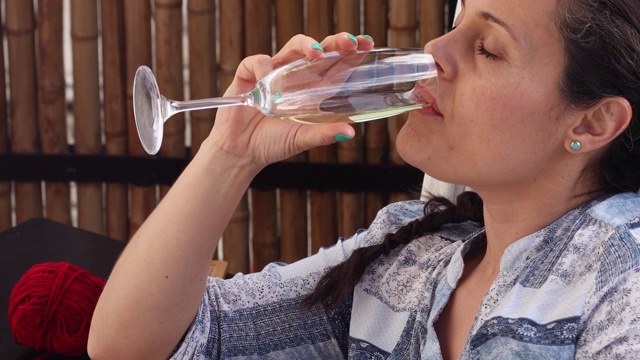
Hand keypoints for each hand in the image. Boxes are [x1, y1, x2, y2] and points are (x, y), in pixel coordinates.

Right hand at [206, 33, 374, 168]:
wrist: (241, 152)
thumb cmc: (274, 144)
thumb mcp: (303, 139)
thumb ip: (324, 134)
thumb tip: (350, 132)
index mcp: (313, 89)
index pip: (335, 64)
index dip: (351, 52)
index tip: (367, 44)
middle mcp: (296, 76)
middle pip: (319, 50)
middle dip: (335, 42)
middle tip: (349, 42)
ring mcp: (273, 72)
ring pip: (293, 47)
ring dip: (306, 45)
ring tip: (316, 52)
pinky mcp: (250, 74)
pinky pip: (259, 61)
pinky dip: (264, 68)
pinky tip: (265, 81)